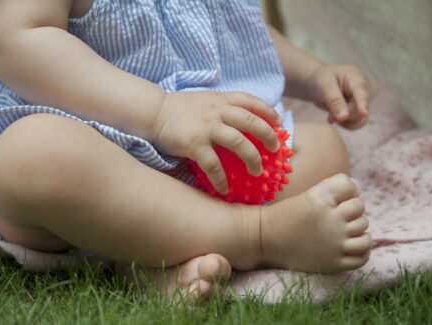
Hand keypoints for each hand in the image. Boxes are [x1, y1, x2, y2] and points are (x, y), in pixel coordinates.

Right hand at [152, 91, 282, 193]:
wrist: (153, 111)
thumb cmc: (179, 109)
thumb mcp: (205, 100)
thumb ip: (222, 107)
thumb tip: (241, 121)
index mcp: (221, 100)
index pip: (250, 101)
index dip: (267, 111)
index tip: (279, 122)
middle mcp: (217, 111)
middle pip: (250, 122)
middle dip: (267, 136)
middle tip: (275, 150)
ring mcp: (206, 127)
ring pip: (238, 142)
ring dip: (251, 158)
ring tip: (258, 172)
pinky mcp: (193, 144)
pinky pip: (213, 164)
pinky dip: (221, 178)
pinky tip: (225, 189)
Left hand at [307, 65, 369, 129]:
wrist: (316, 83)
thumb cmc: (319, 80)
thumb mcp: (324, 87)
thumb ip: (334, 101)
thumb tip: (344, 116)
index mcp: (355, 77)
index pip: (361, 92)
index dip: (363, 103)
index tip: (363, 114)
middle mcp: (362, 89)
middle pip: (359, 108)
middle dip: (344, 115)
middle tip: (329, 118)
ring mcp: (360, 100)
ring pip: (360, 118)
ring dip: (345, 121)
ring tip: (330, 117)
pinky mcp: (357, 109)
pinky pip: (358, 122)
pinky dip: (347, 124)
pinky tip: (336, 120)